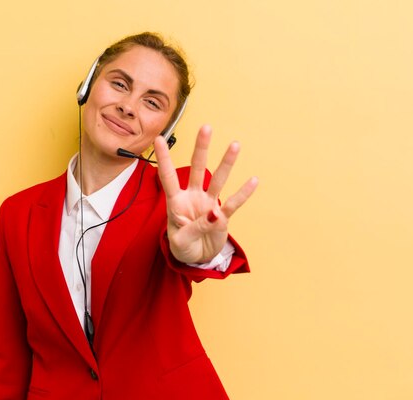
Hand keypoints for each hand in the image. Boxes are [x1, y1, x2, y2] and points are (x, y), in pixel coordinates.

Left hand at [154, 125, 257, 263]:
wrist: (196, 259)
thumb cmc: (182, 247)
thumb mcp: (180, 241)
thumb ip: (195, 227)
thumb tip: (215, 213)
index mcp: (176, 202)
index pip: (168, 177)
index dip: (164, 159)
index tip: (159, 139)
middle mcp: (193, 197)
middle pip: (197, 169)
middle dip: (201, 148)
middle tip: (206, 127)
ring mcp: (209, 204)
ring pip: (218, 180)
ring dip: (226, 163)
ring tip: (235, 145)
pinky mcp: (223, 217)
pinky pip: (234, 203)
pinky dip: (243, 193)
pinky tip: (253, 180)